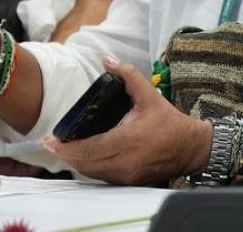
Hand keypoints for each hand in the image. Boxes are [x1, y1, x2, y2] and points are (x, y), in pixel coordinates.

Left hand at [43, 57, 211, 184]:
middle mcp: (126, 162)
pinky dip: (92, 168)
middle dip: (66, 155)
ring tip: (68, 149)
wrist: (192, 148)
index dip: (65, 147)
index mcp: (128, 140)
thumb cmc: (171, 123)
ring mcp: (128, 175)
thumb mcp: (150, 97)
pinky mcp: (130, 182)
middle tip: (53, 144)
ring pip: (91, 173)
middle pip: (84, 164)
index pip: (87, 149)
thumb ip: (128, 76)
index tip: (50, 140)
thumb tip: (107, 60)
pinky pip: (103, 177)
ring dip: (78, 162)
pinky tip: (87, 157)